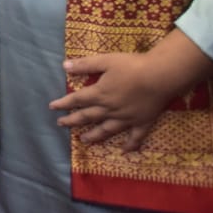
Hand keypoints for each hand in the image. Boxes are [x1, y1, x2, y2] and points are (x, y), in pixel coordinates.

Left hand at [49, 30, 212, 151]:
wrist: (161, 76)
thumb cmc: (132, 66)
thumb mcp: (106, 61)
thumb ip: (85, 65)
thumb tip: (64, 66)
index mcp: (100, 94)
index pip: (77, 100)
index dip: (63, 104)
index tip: (52, 108)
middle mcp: (110, 109)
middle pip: (88, 117)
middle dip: (72, 121)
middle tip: (61, 124)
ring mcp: (126, 118)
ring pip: (106, 130)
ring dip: (94, 136)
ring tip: (84, 141)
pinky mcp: (143, 122)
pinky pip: (135, 137)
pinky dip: (130, 145)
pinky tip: (125, 151)